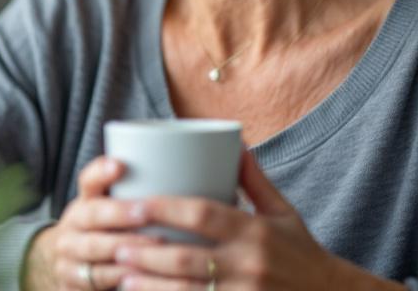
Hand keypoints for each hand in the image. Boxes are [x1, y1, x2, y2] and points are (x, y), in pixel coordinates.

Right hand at [23, 156, 164, 290]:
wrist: (69, 269)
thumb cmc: (104, 236)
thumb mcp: (111, 212)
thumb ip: (133, 193)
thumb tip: (169, 165)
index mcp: (83, 205)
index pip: (88, 182)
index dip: (101, 173)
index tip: (120, 165)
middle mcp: (71, 229)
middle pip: (92, 217)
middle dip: (120, 216)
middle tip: (147, 214)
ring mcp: (68, 259)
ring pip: (94, 252)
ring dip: (125, 251)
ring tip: (154, 250)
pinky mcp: (70, 286)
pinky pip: (96, 283)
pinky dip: (120, 281)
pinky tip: (141, 277)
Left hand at [111, 150, 402, 289]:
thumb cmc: (301, 252)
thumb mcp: (282, 212)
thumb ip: (253, 180)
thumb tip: (234, 140)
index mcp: (256, 232)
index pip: (203, 214)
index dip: (165, 208)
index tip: (135, 203)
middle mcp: (250, 264)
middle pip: (187, 258)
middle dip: (147, 252)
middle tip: (116, 243)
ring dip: (150, 285)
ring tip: (121, 274)